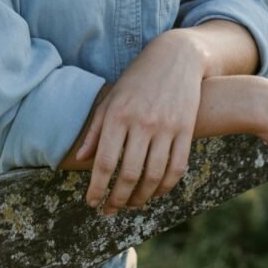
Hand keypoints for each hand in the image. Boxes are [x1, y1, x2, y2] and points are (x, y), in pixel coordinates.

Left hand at [76, 31, 204, 213]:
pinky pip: (177, 168)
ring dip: (140, 198)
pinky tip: (155, 193)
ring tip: (130, 204)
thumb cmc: (137, 78)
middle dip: (117, 199)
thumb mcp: (111, 98)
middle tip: (109, 210)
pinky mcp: (186, 129)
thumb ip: (95, 130)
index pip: (105, 162)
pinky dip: (165, 187)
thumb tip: (80, 160)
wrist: (176, 57)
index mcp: (119, 114)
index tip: (91, 202)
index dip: (97, 187)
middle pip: (129, 174)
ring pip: (154, 176)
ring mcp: (167, 127)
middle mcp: (142, 122)